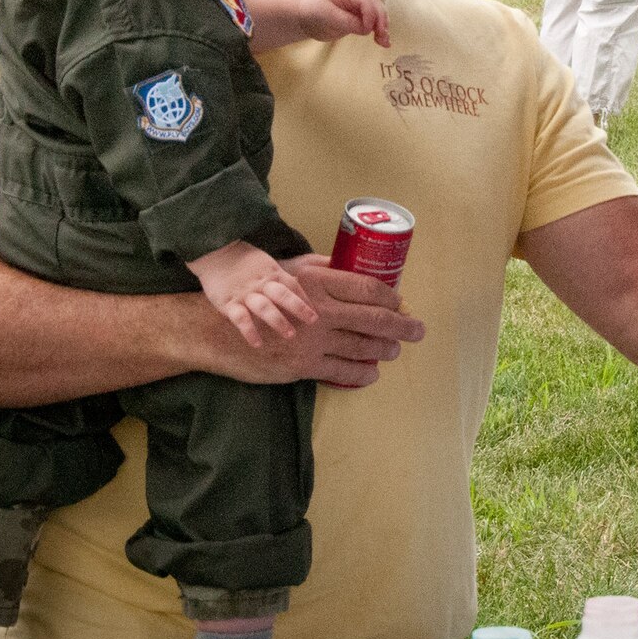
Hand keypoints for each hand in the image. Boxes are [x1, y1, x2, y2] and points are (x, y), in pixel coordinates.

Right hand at [190, 241, 321, 348]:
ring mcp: (245, 294)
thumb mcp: (266, 262)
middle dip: (299, 308)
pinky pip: (241, 318)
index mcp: (272, 273)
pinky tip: (257, 344)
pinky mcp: (228, 303)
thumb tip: (300, 284)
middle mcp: (261, 283)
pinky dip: (249, 331)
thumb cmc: (243, 261)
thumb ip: (280, 276)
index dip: (305, 299)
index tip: (316, 313)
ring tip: (290, 335)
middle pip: (283, 295)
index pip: (293, 286)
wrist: (214, 253)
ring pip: (264, 307)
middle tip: (312, 321)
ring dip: (278, 321)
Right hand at [206, 257, 425, 386]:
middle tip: (418, 331)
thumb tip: (351, 264)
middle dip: (401, 326)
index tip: (402, 303)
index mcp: (317, 282)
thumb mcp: (288, 269)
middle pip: (373, 319)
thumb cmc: (254, 293)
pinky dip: (361, 373)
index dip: (391, 298)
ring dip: (385, 350)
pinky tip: (372, 372)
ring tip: (396, 350)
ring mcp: (312, 340)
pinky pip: (341, 372)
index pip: (367, 288)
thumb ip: (321, 267)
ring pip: (362, 346)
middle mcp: (319, 310)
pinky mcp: (302, 366)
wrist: (218, 329)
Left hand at [300, 0, 389, 45]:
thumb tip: (366, 29)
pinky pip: (375, 21)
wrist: (305, 17)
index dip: (370, 13)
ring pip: (379, 12)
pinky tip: (384, 42)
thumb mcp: (327, 16)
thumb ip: (347, 21)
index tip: (367, 30)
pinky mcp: (361, 16)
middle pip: (376, 3)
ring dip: (383, 26)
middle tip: (381, 36)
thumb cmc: (312, 13)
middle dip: (381, 20)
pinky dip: (380, 31)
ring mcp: (360, 5)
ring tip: (384, 42)